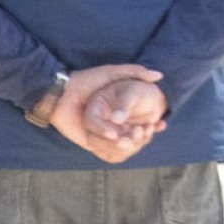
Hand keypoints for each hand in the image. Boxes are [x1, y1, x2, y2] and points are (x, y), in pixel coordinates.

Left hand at [48, 64, 163, 163]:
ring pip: (122, 146)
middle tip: (149, 130)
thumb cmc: (87, 80)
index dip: (152, 125)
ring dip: (132, 143)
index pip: (140, 123)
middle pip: (133, 137)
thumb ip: (135, 71)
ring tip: (139, 135)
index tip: (162, 124)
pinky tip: (124, 143)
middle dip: (143, 135)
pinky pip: (107, 152)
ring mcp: (101, 135)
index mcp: (118, 112)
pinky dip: (116, 150)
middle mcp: (111, 125)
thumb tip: (159, 76)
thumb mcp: (112, 72)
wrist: (61, 93)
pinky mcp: (91, 143)